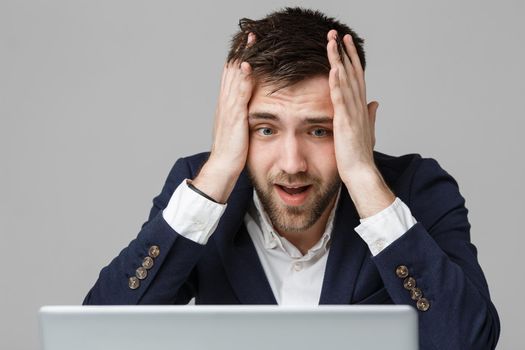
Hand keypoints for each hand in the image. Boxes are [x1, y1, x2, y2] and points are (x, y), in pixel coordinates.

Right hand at [192, 33, 255, 202]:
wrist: (223, 167)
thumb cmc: (232, 152)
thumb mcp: (238, 129)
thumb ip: (241, 115)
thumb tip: (249, 108)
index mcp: (227, 105)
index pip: (232, 76)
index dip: (238, 59)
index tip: (247, 44)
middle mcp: (225, 103)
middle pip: (232, 71)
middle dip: (240, 51)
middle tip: (248, 34)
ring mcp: (228, 110)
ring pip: (234, 78)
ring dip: (241, 58)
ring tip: (249, 41)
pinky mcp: (234, 118)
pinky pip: (238, 94)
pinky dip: (241, 79)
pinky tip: (246, 66)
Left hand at [326, 29, 378, 182]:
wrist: (361, 172)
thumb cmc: (360, 154)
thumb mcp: (366, 130)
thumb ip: (370, 115)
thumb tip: (375, 102)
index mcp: (361, 107)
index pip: (357, 77)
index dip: (352, 59)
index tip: (346, 43)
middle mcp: (359, 106)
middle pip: (352, 73)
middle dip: (345, 53)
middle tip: (338, 34)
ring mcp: (353, 113)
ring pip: (346, 81)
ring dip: (339, 61)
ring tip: (333, 43)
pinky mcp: (346, 122)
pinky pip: (341, 100)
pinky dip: (338, 84)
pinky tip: (334, 69)